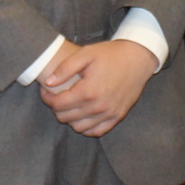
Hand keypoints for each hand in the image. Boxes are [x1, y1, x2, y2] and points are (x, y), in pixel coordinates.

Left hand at [38, 38, 159, 136]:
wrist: (138, 58)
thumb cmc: (111, 54)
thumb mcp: (86, 54)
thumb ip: (65, 68)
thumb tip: (49, 83)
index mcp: (88, 91)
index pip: (58, 104)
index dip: (47, 98)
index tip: (46, 90)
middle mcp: (98, 106)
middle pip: (66, 117)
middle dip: (56, 107)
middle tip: (56, 96)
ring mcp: (109, 114)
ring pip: (79, 127)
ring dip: (69, 118)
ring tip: (69, 104)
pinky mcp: (118, 117)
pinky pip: (96, 131)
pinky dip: (86, 127)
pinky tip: (82, 115)